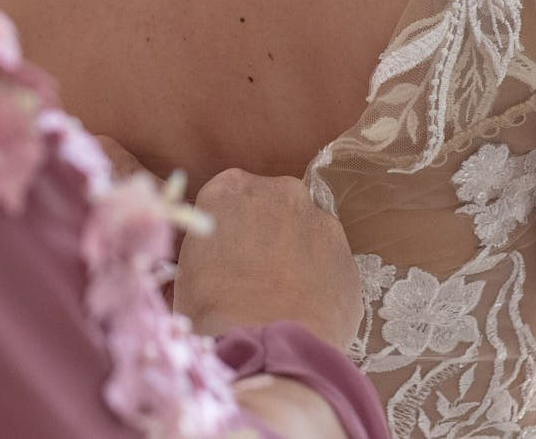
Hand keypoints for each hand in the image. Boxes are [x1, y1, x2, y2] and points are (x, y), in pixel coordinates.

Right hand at [174, 169, 361, 353]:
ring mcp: (322, 222)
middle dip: (267, 232)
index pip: (228, 197)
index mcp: (232, 188)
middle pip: (273, 206)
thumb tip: (209, 263)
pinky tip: (306, 311)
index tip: (225, 254)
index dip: (228, 228)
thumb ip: (203, 251)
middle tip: (254, 275)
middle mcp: (281, 192)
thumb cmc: (213, 312)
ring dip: (297, 254)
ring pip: (307, 232)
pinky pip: (330, 264)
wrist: (268, 348)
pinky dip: (321, 281)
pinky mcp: (349, 257)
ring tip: (283, 298)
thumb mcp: (186, 274)